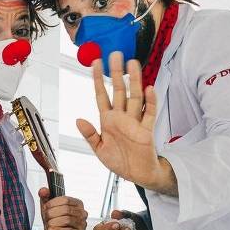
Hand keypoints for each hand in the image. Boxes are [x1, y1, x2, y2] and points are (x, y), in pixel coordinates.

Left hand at [38, 188, 87, 229]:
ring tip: (47, 224)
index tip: (45, 207)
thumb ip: (45, 196)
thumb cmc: (53, 219)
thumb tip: (42, 191)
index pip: (66, 199)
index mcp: (77, 203)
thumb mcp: (48, 206)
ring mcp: (82, 224)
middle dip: (53, 213)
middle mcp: (83, 213)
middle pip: (66, 210)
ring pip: (67, 220)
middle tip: (45, 217)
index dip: (53, 203)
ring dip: (54, 222)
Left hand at [76, 52, 175, 194]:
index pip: (102, 95)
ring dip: (134, 80)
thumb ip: (90, 135)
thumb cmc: (118, 161)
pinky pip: (149, 113)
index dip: (98, 79)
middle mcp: (121, 117)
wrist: (137, 174)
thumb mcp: (99, 150)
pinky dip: (150, 101)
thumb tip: (78, 119)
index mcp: (107, 120)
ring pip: (134, 97)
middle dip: (117, 72)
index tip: (96, 62)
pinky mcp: (146, 130)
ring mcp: (135, 121)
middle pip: (119, 90)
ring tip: (133, 63)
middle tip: (116, 54)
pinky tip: (149, 89)